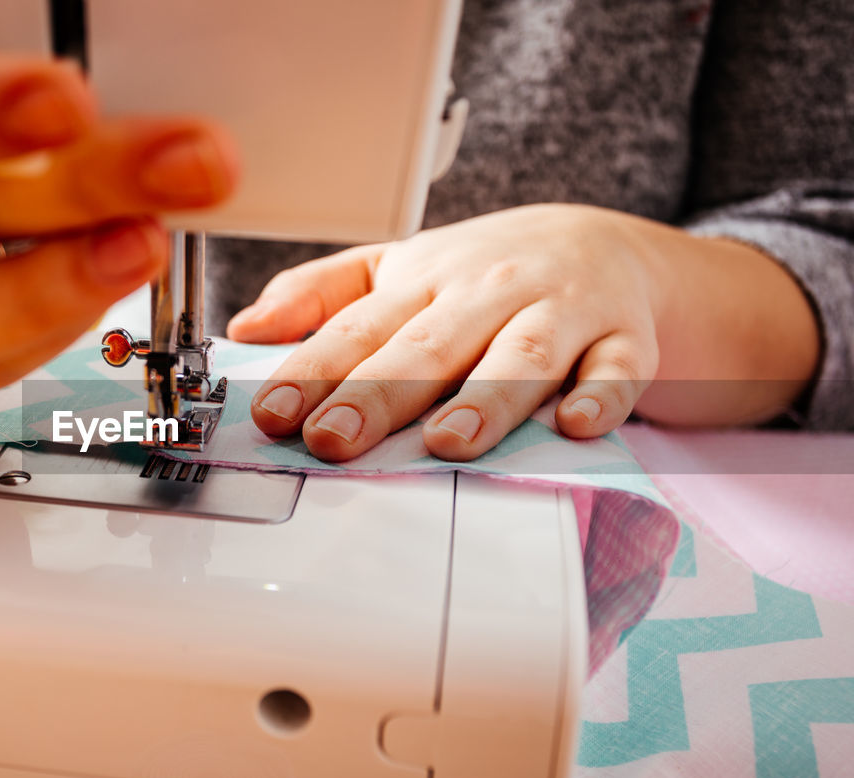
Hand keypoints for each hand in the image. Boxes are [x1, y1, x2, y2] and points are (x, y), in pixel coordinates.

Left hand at [228, 203, 818, 461]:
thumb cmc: (482, 272)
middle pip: (429, 346)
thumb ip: (320, 295)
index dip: (312, 372)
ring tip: (447, 441)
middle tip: (335, 438)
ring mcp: (560, 313)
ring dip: (485, 396)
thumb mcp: (396, 269)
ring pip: (522, 356)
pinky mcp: (625, 338)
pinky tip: (575, 424)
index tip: (273, 414)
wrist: (601, 241)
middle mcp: (487, 293)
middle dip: (379, 394)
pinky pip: (618, 368)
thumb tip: (246, 328)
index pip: (359, 329)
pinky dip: (602, 394)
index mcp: (424, 282)